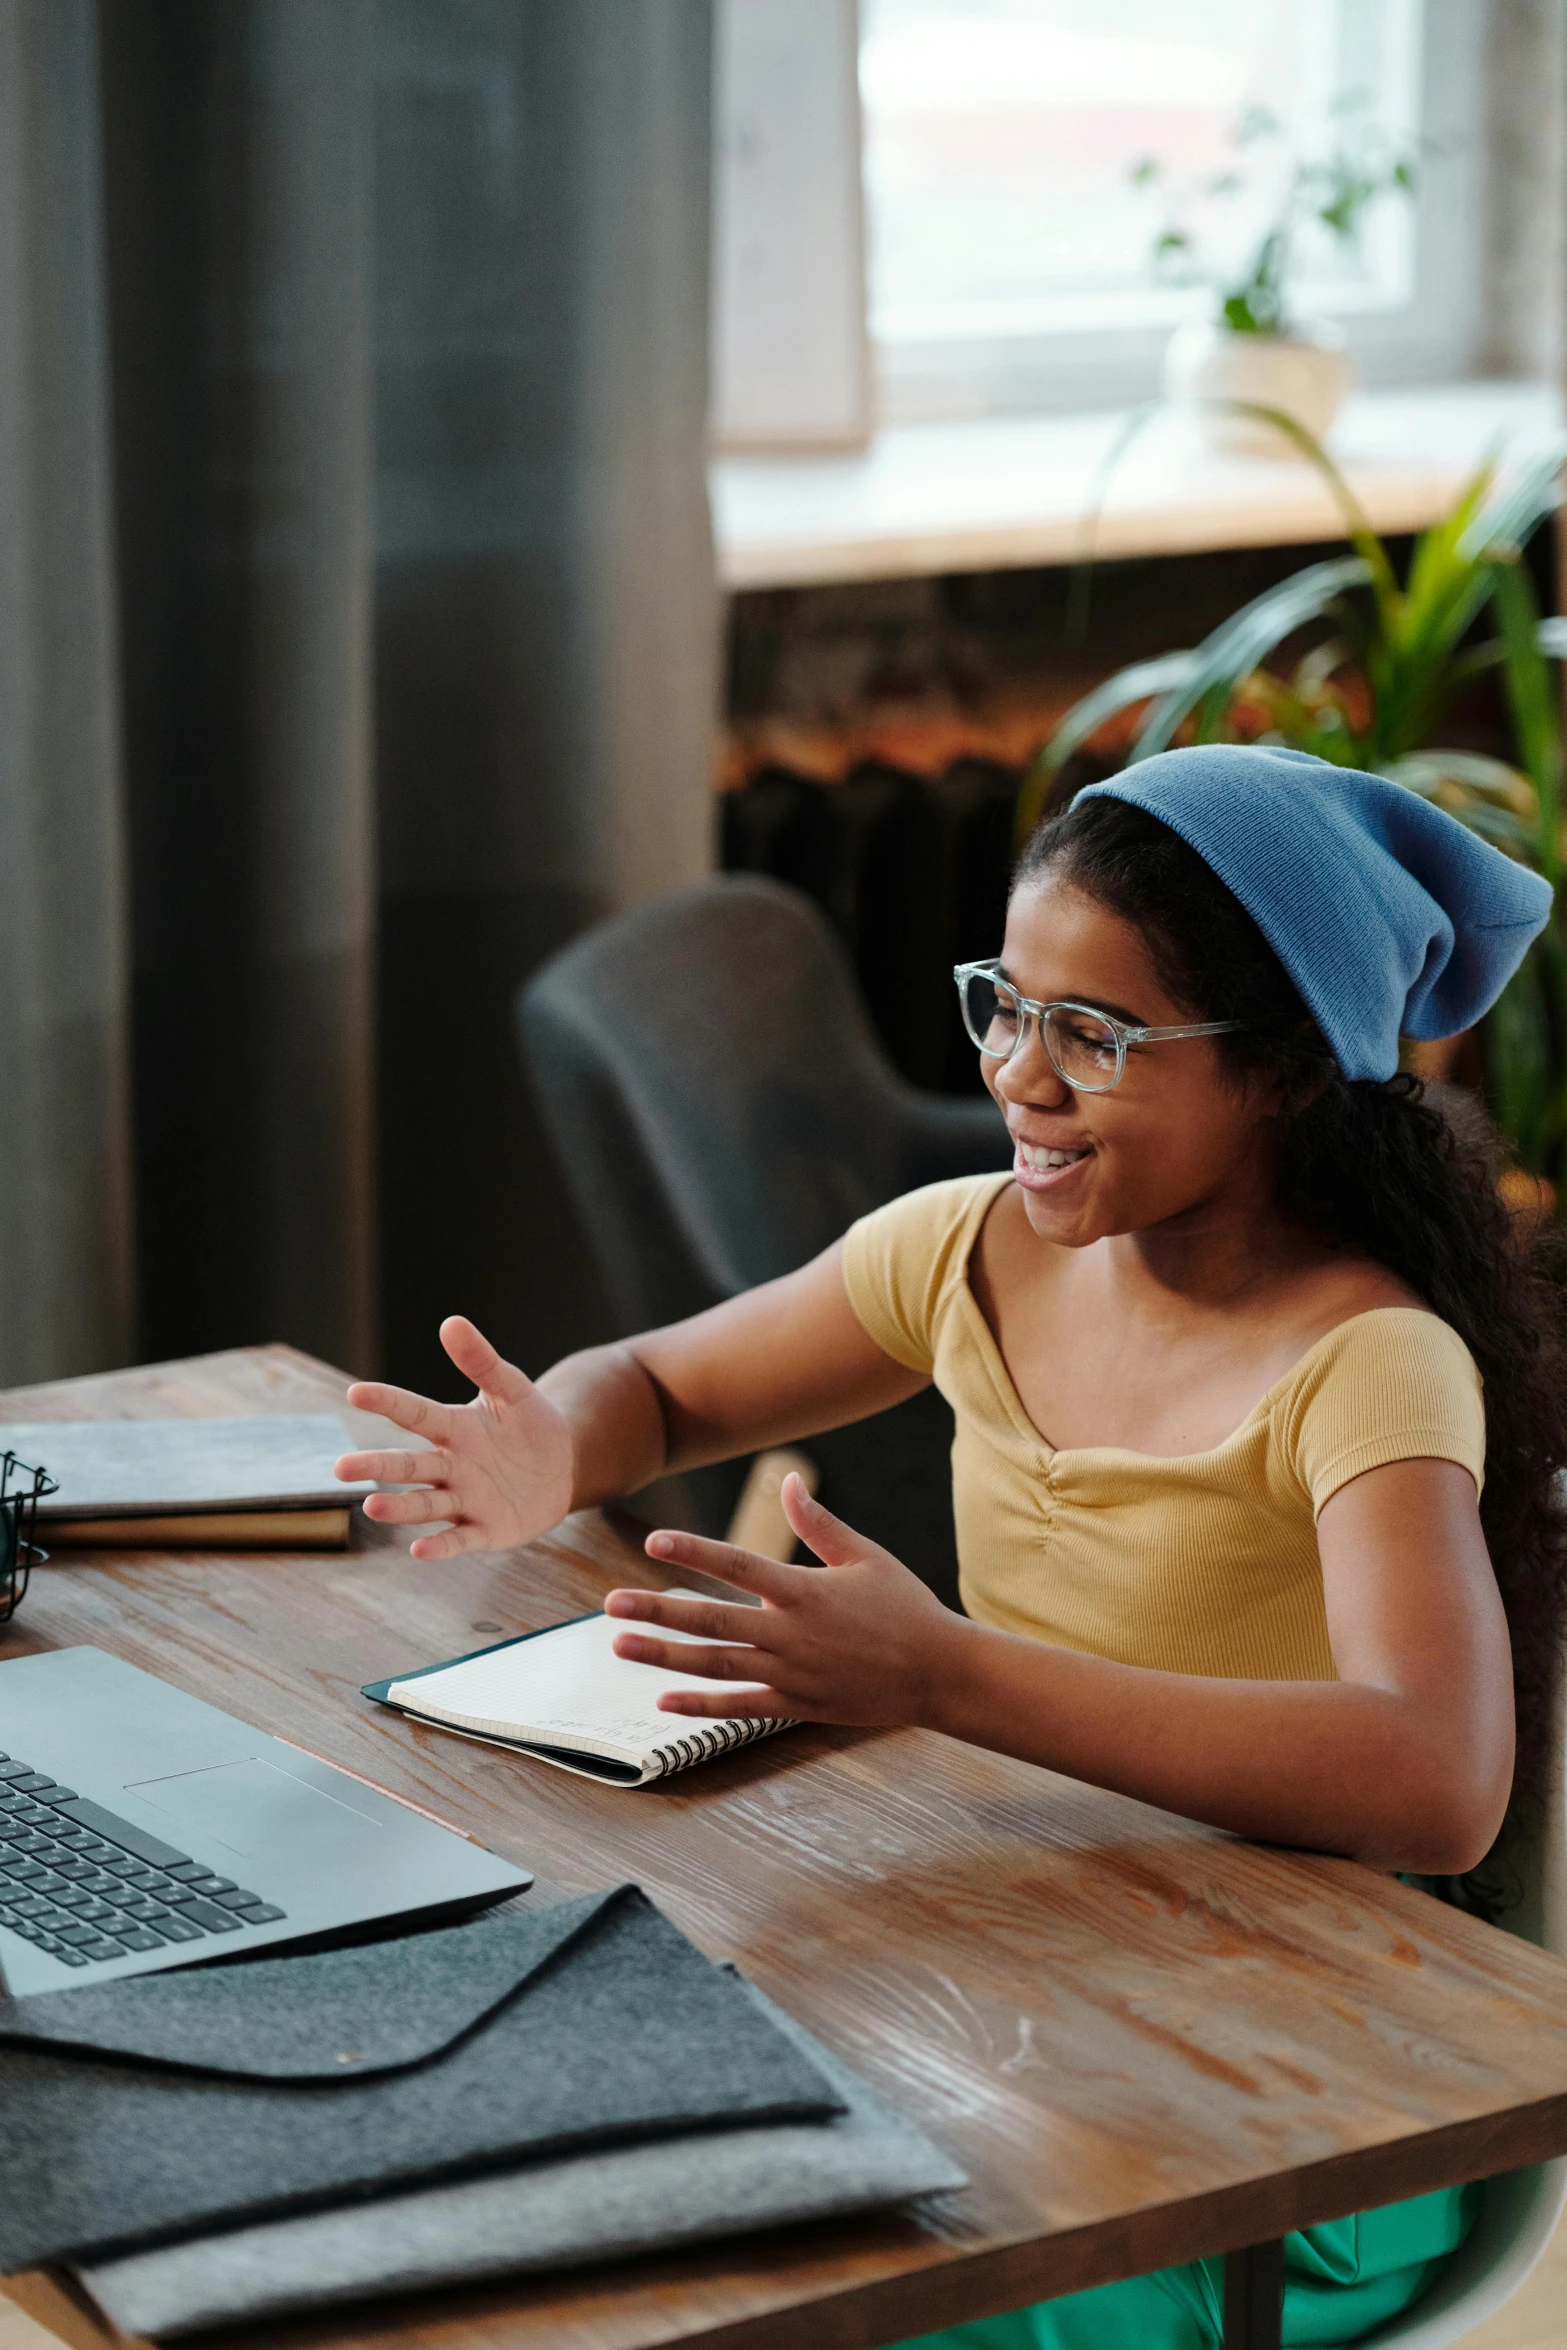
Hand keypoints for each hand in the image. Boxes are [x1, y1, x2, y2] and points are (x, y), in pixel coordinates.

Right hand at [335, 1317, 573, 1560]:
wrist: (562, 1467)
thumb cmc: (529, 1424)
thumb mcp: (512, 1389)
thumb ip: (482, 1362)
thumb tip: (451, 1322)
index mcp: (454, 1428)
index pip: (415, 1413)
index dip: (388, 1402)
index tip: (355, 1392)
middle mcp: (450, 1466)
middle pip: (410, 1466)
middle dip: (376, 1466)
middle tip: (340, 1468)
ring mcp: (465, 1500)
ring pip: (426, 1504)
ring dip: (400, 1507)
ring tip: (372, 1507)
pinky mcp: (485, 1530)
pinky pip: (460, 1539)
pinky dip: (441, 1546)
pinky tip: (418, 1550)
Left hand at [604, 1474, 960, 1723]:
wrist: (940, 1673)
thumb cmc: (905, 1608)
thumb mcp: (865, 1557)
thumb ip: (818, 1524)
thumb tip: (786, 1483)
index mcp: (806, 1591)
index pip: (739, 1566)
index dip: (694, 1552)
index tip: (653, 1541)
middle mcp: (791, 1633)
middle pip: (712, 1619)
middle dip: (658, 1610)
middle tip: (610, 1603)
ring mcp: (792, 1673)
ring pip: (716, 1664)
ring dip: (664, 1656)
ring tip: (620, 1645)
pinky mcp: (798, 1705)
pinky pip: (741, 1707)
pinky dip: (702, 1706)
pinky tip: (664, 1701)